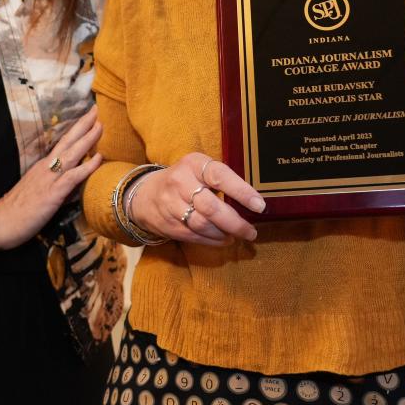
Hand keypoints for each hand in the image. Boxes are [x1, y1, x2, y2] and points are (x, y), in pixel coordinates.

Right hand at [0, 106, 102, 249]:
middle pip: (67, 141)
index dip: (75, 131)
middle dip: (83, 125)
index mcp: (42, 166)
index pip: (62, 144)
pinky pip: (73, 176)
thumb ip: (54, 186)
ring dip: (87, 139)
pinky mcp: (52, 193)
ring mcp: (49, 178)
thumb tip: (72, 185)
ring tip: (100, 125)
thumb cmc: (16, 211)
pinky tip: (98, 158)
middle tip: (96, 109)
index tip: (87, 118)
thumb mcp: (37, 192)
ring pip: (72, 153)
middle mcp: (46, 167)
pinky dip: (87, 166)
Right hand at [127, 152, 264, 245]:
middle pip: (211, 207)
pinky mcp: (168, 224)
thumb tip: (252, 200)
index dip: (241, 191)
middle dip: (235, 222)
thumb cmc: (183, 179)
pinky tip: (222, 239)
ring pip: (203, 225)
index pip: (220, 176)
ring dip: (224, 234)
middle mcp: (180, 182)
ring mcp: (171, 204)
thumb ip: (220, 179)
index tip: (260, 205)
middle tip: (251, 231)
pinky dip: (213, 241)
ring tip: (237, 235)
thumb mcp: (198, 168)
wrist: (144, 194)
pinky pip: (195, 236)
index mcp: (193, 164)